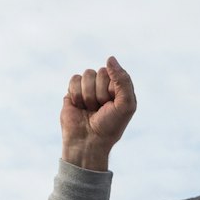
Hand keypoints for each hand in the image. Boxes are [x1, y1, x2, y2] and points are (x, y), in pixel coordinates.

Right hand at [60, 55, 136, 170]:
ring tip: (90, 109)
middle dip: (101, 92)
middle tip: (101, 109)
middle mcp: (105, 86)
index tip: (113, 104)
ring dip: (89, 95)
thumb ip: (123, 80)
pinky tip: (79, 106)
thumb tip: (110, 58)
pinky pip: (74, 79)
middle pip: (101, 72)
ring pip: (87, 74)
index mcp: (120, 89)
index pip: (116, 72)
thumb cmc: (110, 126)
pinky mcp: (73, 91)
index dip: (113, 89)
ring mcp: (89, 88)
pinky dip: (77, 94)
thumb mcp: (126, 105)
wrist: (88, 141)